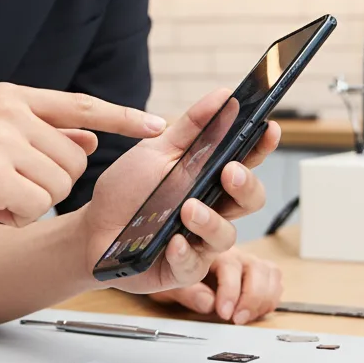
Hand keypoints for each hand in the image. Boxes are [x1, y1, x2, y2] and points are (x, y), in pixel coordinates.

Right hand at [0, 83, 166, 234]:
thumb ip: (37, 133)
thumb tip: (90, 140)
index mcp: (8, 96)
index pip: (79, 105)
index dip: (121, 117)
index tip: (157, 126)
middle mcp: (8, 111)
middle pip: (75, 160)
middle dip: (52, 183)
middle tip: (7, 187)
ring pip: (59, 186)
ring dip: (30, 203)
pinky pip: (35, 209)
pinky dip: (14, 218)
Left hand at [78, 87, 278, 295]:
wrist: (94, 227)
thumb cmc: (128, 188)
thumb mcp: (156, 150)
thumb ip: (191, 126)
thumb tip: (223, 94)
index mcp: (209, 176)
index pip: (245, 160)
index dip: (262, 146)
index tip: (270, 128)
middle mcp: (212, 207)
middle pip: (250, 199)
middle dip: (246, 184)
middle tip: (230, 171)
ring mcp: (201, 239)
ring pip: (226, 234)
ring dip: (210, 220)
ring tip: (188, 209)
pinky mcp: (183, 268)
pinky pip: (194, 264)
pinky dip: (184, 252)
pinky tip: (172, 242)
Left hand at [145, 247, 281, 323]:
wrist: (167, 263)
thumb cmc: (163, 268)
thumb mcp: (162, 282)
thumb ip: (185, 291)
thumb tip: (208, 301)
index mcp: (206, 245)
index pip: (228, 262)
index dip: (229, 288)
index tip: (222, 310)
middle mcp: (229, 250)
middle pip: (253, 266)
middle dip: (248, 296)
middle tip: (231, 316)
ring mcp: (244, 260)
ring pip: (268, 272)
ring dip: (260, 299)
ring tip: (242, 317)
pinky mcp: (255, 272)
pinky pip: (274, 279)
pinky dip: (270, 297)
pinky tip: (255, 311)